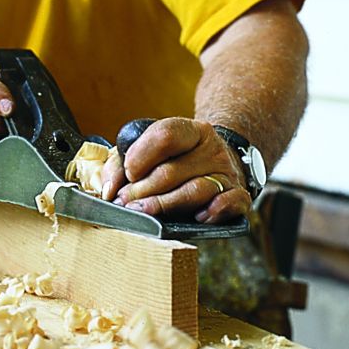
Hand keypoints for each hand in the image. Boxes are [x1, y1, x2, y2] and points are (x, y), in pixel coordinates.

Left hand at [100, 117, 250, 223]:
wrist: (218, 158)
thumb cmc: (177, 157)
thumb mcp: (149, 148)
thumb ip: (121, 164)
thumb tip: (108, 191)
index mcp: (190, 130)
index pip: (166, 135)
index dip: (141, 155)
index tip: (127, 173)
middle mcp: (211, 148)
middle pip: (173, 170)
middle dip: (143, 190)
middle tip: (126, 202)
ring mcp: (226, 171)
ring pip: (196, 190)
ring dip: (166, 205)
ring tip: (145, 212)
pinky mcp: (239, 194)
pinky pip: (231, 202)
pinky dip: (215, 211)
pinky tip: (198, 217)